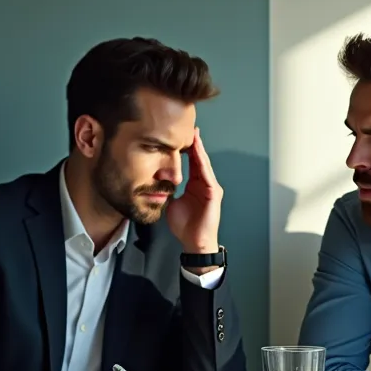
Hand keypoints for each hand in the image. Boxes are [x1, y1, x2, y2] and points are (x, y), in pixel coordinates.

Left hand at [166, 127, 222, 260]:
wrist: (194, 242)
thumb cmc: (185, 226)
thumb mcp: (172, 203)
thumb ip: (167, 191)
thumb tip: (156, 182)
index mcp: (195, 185)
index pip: (191, 162)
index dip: (186, 149)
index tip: (179, 135)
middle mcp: (204, 183)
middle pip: (199, 159)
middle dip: (194, 143)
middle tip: (189, 127)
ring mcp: (210, 187)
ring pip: (204, 163)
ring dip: (199, 149)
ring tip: (194, 134)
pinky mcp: (213, 193)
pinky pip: (206, 174)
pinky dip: (202, 162)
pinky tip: (198, 151)